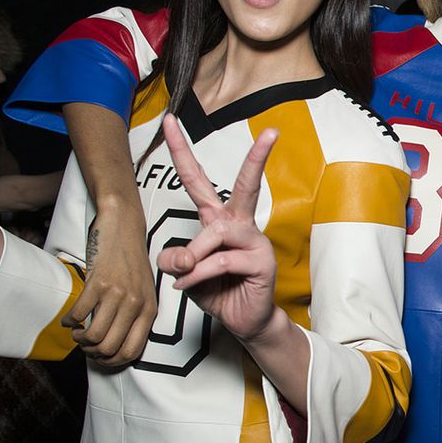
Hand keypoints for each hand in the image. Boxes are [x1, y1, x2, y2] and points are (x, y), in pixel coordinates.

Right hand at [62, 199, 157, 365]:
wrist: (124, 226)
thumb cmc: (131, 260)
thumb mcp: (143, 290)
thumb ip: (135, 314)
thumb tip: (116, 344)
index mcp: (150, 309)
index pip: (133, 351)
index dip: (112, 362)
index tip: (100, 358)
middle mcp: (136, 304)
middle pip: (110, 348)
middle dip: (92, 353)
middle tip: (84, 345)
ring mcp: (118, 293)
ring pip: (93, 336)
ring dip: (78, 339)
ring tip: (76, 331)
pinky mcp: (98, 282)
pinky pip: (78, 314)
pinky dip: (68, 322)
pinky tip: (68, 318)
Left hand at [155, 115, 279, 341]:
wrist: (243, 321)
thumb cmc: (216, 290)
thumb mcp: (184, 272)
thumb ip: (176, 259)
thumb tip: (182, 257)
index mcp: (217, 219)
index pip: (197, 179)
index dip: (181, 150)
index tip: (169, 121)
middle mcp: (239, 224)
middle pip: (246, 185)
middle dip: (258, 158)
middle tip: (272, 132)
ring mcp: (254, 241)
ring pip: (217, 233)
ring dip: (193, 256)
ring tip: (184, 274)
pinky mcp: (262, 262)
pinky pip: (221, 261)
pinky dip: (199, 275)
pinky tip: (192, 285)